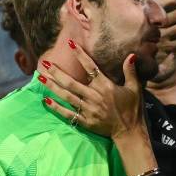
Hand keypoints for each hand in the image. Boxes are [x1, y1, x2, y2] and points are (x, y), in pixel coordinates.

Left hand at [40, 43, 157, 175]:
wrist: (130, 132)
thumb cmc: (132, 109)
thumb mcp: (134, 89)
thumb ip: (130, 72)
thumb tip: (131, 55)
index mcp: (105, 86)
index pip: (90, 67)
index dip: (80, 55)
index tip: (70, 44)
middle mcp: (94, 96)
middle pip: (71, 82)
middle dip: (57, 72)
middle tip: (45, 63)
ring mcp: (88, 109)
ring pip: (66, 96)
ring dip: (52, 86)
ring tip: (40, 78)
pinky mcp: (85, 121)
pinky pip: (67, 113)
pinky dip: (56, 107)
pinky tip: (46, 100)